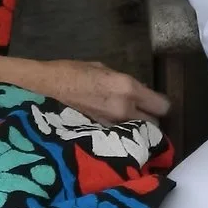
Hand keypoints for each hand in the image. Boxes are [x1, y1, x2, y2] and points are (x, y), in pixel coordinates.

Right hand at [31, 59, 170, 125]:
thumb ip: (123, 83)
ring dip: (136, 129)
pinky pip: (119, 137)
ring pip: (137, 133)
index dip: (161, 105)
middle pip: (153, 124)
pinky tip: (112, 129)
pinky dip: (120, 134)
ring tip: (127, 122)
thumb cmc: (73, 72)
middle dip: (150, 119)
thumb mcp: (104, 69)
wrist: (45, 87)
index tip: (156, 103)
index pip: (161, 106)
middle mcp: (124, 109)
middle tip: (142, 113)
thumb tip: (134, 92)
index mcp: (127, 88)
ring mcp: (111, 125)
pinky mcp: (99, 135)